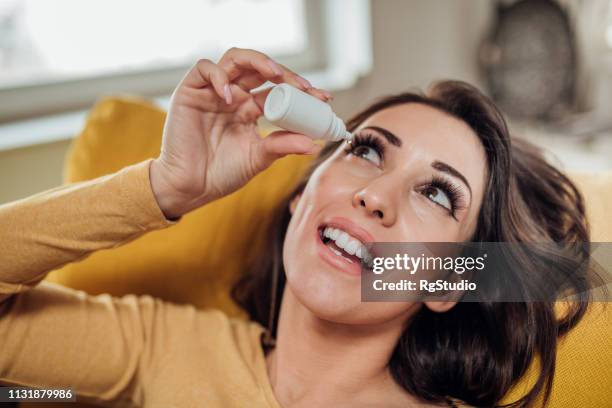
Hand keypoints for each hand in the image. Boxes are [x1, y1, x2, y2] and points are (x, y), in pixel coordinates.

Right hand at [150, 48, 331, 218]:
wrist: (190, 187)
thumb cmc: (222, 174)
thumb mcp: (259, 158)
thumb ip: (282, 146)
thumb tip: (313, 144)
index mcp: (251, 109)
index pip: (279, 90)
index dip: (301, 90)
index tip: (324, 98)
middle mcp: (235, 96)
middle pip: (261, 69)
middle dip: (286, 74)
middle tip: (304, 87)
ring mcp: (213, 91)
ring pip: (236, 59)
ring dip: (258, 60)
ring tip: (275, 74)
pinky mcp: (191, 91)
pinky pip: (205, 69)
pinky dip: (219, 76)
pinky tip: (231, 96)